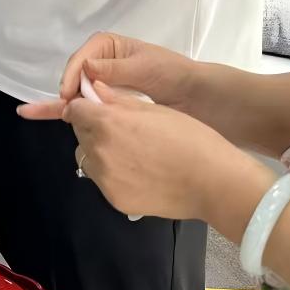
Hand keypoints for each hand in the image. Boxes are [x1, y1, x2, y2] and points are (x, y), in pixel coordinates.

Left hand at [18, 84, 271, 221]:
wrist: (214, 183)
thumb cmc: (191, 139)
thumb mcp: (155, 110)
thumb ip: (119, 101)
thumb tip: (94, 90)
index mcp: (107, 122)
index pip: (75, 110)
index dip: (85, 108)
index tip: (97, 110)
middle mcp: (98, 150)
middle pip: (80, 134)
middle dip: (93, 129)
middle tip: (121, 131)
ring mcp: (104, 178)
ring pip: (87, 158)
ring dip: (98, 152)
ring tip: (130, 154)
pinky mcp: (113, 199)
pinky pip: (102, 180)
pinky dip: (112, 175)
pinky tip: (138, 174)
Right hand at [21, 32, 209, 121]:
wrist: (198, 97)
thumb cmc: (173, 73)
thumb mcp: (145, 66)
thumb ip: (115, 68)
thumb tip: (86, 67)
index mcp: (108, 46)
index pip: (81, 58)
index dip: (71, 75)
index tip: (68, 94)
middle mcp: (101, 62)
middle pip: (74, 75)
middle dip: (66, 91)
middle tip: (64, 110)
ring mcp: (104, 83)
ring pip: (76, 91)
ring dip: (64, 103)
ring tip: (40, 113)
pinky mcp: (109, 101)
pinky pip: (86, 105)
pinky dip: (71, 112)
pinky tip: (47, 115)